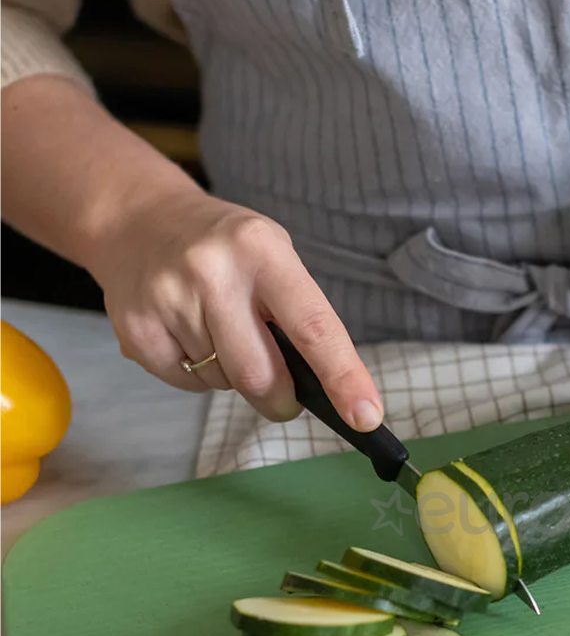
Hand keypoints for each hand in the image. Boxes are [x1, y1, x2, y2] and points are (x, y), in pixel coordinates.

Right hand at [87, 187, 383, 427]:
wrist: (138, 219)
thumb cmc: (227, 249)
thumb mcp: (273, 256)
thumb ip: (299, 314)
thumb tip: (326, 388)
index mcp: (263, 251)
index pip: (313, 327)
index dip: (344, 377)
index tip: (367, 416)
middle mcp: (213, 271)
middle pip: (261, 375)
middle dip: (280, 399)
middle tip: (282, 395)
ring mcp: (168, 299)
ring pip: (223, 382)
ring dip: (233, 376)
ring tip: (218, 332)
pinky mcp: (135, 328)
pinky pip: (186, 383)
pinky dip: (198, 374)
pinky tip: (188, 335)